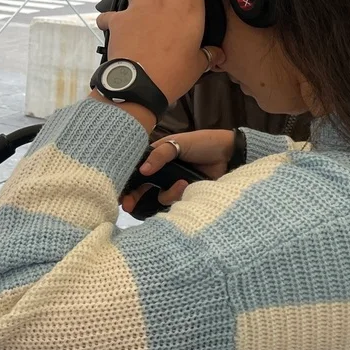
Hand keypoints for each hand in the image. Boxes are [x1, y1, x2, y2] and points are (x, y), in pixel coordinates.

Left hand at [95, 0, 225, 104]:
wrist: (138, 84)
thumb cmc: (174, 73)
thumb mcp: (198, 64)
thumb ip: (208, 54)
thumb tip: (217, 55)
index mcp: (188, 4)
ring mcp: (138, 6)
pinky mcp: (118, 18)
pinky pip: (111, 11)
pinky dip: (111, 16)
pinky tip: (111, 22)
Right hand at [120, 130, 234, 212]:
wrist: (228, 154)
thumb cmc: (202, 143)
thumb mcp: (178, 143)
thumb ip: (159, 154)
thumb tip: (142, 171)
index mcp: (158, 158)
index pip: (138, 171)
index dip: (128, 182)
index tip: (120, 194)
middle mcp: (163, 173)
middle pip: (144, 189)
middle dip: (136, 198)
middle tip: (129, 206)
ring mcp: (174, 185)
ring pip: (159, 197)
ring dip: (167, 193)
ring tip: (181, 184)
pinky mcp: (187, 194)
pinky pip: (175, 202)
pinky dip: (178, 195)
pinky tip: (187, 185)